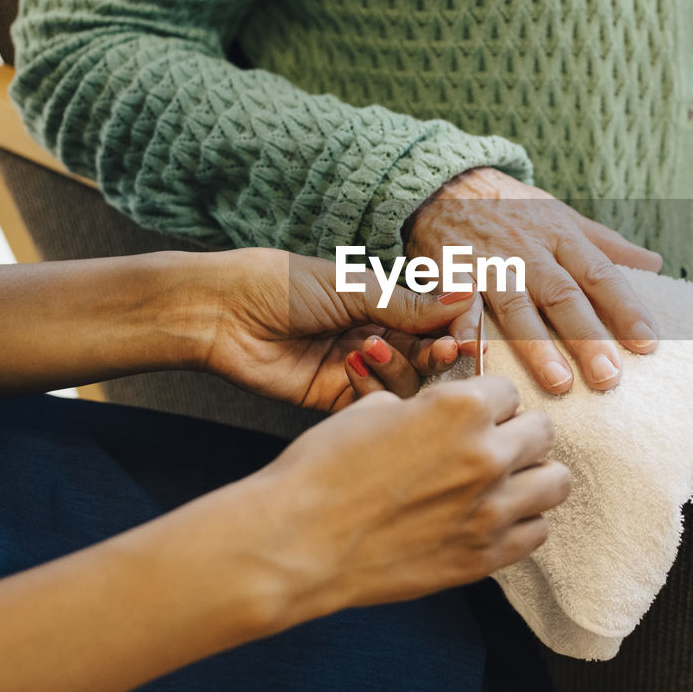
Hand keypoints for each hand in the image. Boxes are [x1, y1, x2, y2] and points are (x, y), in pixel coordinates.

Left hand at [201, 248, 471, 409]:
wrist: (223, 314)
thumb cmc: (282, 285)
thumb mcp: (353, 287)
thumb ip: (409, 303)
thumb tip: (466, 295)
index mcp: (384, 306)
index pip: (438, 323)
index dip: (457, 331)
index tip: (469, 336)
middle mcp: (378, 339)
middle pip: (430, 358)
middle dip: (439, 356)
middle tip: (445, 350)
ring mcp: (358, 372)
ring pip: (406, 385)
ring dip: (400, 368)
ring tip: (372, 348)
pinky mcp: (335, 400)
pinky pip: (372, 406)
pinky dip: (371, 389)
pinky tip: (351, 366)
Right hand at [234, 376, 570, 624]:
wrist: (298, 541)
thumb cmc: (323, 469)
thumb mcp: (372, 411)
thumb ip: (422, 408)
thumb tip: (433, 415)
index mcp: (461, 408)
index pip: (508, 390)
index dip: (486, 401)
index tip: (471, 414)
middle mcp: (488, 455)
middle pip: (543, 433)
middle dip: (517, 433)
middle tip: (489, 445)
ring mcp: (492, 511)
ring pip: (555, 483)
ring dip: (531, 477)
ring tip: (502, 483)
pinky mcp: (484, 558)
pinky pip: (537, 533)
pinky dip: (521, 523)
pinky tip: (490, 519)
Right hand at [404, 167, 661, 392]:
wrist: (446, 182)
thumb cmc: (512, 207)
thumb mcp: (561, 215)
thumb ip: (605, 244)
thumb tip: (655, 264)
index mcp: (561, 236)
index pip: (601, 275)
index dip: (625, 308)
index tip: (648, 343)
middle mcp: (529, 251)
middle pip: (563, 296)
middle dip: (587, 337)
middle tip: (610, 378)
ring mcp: (490, 262)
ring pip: (516, 306)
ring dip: (537, 345)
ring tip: (559, 382)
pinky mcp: (452, 270)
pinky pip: (458, 302)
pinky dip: (463, 326)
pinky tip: (471, 353)